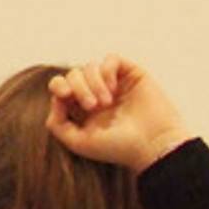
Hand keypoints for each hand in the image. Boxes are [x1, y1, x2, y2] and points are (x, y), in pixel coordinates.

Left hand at [45, 55, 193, 172]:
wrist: (152, 145)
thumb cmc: (118, 148)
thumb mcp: (78, 142)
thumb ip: (57, 123)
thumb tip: (56, 98)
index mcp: (82, 110)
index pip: (61, 87)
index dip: (58, 86)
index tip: (65, 95)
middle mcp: (96, 94)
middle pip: (73, 75)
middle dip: (77, 86)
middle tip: (92, 106)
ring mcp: (114, 83)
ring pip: (89, 67)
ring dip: (93, 83)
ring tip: (106, 102)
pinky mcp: (131, 74)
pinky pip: (110, 60)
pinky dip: (107, 71)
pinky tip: (114, 89)